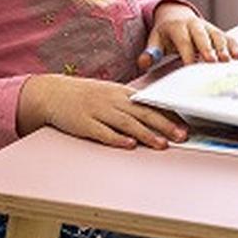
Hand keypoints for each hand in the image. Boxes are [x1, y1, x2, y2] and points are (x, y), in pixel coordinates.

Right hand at [17, 73, 187, 147]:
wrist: (53, 93)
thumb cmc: (84, 96)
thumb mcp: (109, 94)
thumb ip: (130, 104)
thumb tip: (155, 115)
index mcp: (121, 93)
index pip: (149, 104)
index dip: (168, 114)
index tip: (185, 123)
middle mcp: (112, 101)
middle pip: (143, 113)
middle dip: (165, 125)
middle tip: (181, 136)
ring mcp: (98, 112)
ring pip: (127, 124)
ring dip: (146, 134)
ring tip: (162, 144)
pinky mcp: (85, 124)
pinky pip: (103, 132)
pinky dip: (117, 139)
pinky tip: (129, 144)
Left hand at [137, 1, 237, 71]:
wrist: (176, 15)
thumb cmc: (166, 33)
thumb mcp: (155, 40)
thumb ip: (151, 52)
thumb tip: (143, 63)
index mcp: (177, 26)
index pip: (183, 40)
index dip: (187, 53)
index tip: (190, 66)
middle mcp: (194, 24)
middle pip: (202, 36)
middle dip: (207, 48)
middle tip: (212, 61)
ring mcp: (207, 27)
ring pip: (216, 36)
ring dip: (223, 48)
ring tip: (226, 61)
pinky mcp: (217, 32)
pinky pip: (227, 37)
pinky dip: (233, 46)